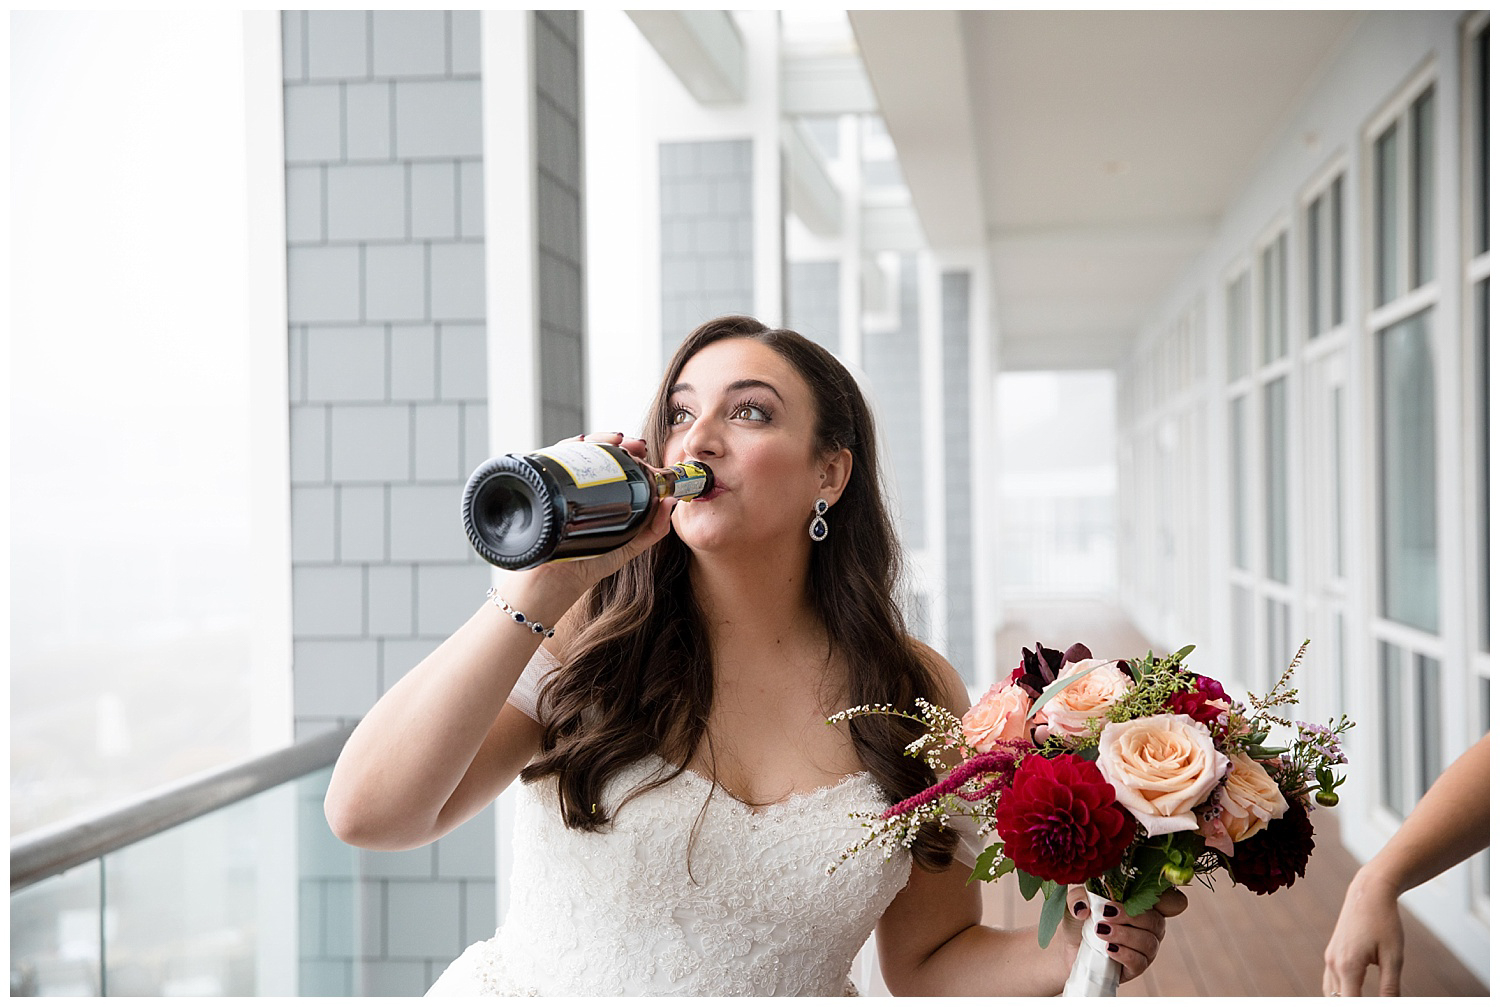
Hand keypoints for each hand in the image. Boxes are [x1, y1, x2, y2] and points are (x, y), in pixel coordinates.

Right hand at [501, 432, 675, 611]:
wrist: (555, 582)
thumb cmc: (589, 565)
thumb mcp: (629, 546)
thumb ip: (653, 530)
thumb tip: (672, 502)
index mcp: (602, 497)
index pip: (615, 467)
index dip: (630, 455)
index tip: (644, 451)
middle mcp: (580, 489)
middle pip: (596, 454)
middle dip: (615, 443)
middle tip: (633, 444)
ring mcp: (562, 487)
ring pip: (576, 452)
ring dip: (597, 440)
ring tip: (614, 440)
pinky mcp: (545, 488)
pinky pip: (552, 461)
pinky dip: (567, 447)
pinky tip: (581, 443)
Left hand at [1062, 887, 1187, 982]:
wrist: (1069, 948)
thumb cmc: (1079, 919)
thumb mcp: (1076, 901)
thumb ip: (1079, 895)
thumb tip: (1083, 907)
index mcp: (1142, 904)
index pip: (1170, 900)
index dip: (1168, 898)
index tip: (1141, 895)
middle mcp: (1149, 926)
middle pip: (1156, 921)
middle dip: (1131, 916)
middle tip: (1106, 914)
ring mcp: (1144, 948)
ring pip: (1149, 942)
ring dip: (1124, 935)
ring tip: (1100, 932)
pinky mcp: (1135, 968)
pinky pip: (1139, 962)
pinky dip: (1124, 954)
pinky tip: (1108, 949)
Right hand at [1322, 872, 1403, 995]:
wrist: (1368, 892)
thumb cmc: (1384, 922)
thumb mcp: (1394, 957)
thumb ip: (1391, 987)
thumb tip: (1390, 1005)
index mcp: (1348, 966)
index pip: (1351, 1004)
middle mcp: (1333, 963)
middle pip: (1336, 1001)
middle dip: (1350, 1006)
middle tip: (1368, 1004)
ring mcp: (1330, 957)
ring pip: (1330, 993)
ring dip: (1343, 1001)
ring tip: (1359, 999)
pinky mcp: (1332, 952)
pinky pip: (1331, 981)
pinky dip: (1340, 992)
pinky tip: (1353, 995)